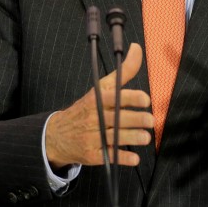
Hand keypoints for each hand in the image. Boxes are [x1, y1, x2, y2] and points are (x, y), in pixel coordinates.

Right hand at [45, 42, 152, 168]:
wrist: (57, 134)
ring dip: (130, 137)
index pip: (114, 96)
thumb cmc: (86, 108)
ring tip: (146, 137)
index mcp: (97, 99)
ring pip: (112, 137)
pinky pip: (107, 156)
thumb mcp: (101, 87)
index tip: (145, 100)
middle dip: (134, 119)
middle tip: (150, 120)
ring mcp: (91, 136)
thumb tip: (137, 48)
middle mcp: (94, 117)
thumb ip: (123, 71)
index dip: (130, 98)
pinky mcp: (91, 154)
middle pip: (115, 118)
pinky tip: (134, 158)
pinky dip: (121, 158)